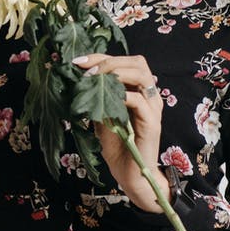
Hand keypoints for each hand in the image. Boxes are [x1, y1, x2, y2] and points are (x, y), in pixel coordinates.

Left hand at [74, 53, 168, 212]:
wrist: (128, 173)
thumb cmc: (116, 145)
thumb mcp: (101, 114)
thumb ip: (96, 96)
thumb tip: (76, 77)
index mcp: (138, 90)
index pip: (124, 62)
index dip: (101, 57)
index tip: (77, 62)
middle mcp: (149, 95)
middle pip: (137, 62)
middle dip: (108, 61)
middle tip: (87, 71)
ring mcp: (153, 108)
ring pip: (141, 75)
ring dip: (115, 73)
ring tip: (94, 80)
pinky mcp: (152, 123)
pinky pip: (140, 101)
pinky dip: (122, 95)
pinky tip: (106, 100)